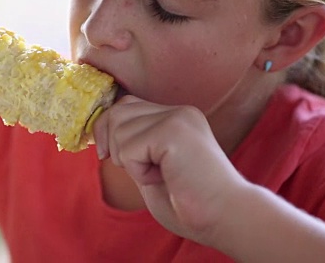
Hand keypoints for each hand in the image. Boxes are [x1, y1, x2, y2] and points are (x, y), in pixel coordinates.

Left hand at [93, 95, 247, 245]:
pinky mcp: (174, 131)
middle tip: (142, 171)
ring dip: (130, 161)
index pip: (125, 106)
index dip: (107, 130)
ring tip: (160, 174)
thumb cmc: (189, 203)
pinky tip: (165, 177)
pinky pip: (130, 147)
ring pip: (119, 129)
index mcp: (176, 117)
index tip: (107, 155)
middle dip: (113, 145)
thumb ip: (131, 146)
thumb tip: (99, 131)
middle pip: (117, 112)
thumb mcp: (150, 167)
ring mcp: (177, 117)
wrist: (225, 218)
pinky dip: (139, 171)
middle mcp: (178, 111)